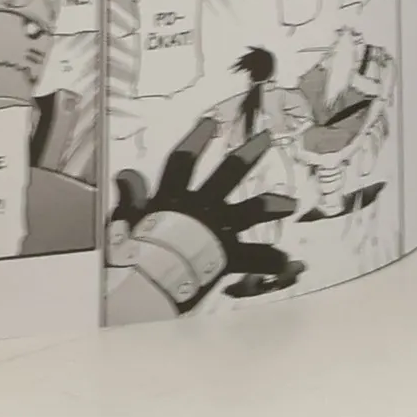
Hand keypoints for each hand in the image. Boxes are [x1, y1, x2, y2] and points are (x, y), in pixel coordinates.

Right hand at [105, 117, 296, 315]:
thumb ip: (130, 199)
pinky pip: (256, 257)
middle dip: (247, 155)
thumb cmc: (130, 260)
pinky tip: (289, 262)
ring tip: (291, 205)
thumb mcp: (125, 225)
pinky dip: (272, 260)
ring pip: (250, 211)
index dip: (195, 141)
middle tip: (266, 139)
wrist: (144, 293)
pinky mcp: (227, 257)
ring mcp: (216, 231)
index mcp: (171, 198)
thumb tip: (126, 172)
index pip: (182, 161)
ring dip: (271, 205)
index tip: (210, 123)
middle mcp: (199, 208)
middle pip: (227, 174)